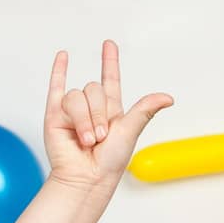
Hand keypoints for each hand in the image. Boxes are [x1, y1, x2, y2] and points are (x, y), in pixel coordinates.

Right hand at [44, 40, 172, 193]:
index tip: (109, 44)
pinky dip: (58, 71)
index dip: (110, 62)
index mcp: (112, 111)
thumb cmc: (110, 162)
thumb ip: (145, 109)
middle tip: (100, 138)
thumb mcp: (131, 131)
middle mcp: (92, 109)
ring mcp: (72, 111)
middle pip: (93, 89)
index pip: (111, 80)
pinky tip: (63, 57)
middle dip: (98, 114)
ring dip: (83, 119)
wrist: (86, 177)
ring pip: (76, 96)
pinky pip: (56, 88)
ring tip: (86, 140)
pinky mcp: (54, 115)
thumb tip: (168, 97)